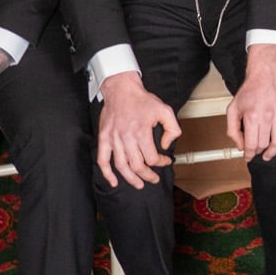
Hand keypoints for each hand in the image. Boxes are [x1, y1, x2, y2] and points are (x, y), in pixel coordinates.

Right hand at [95, 71, 181, 187]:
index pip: (152, 158)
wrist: (121, 89)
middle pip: (137, 166)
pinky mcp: (104, 138)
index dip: (161, 163)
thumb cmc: (142, 100)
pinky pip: (103, 160)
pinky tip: (114, 181)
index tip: (165, 161)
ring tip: (139, 184)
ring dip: (131, 179)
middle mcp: (126, 138)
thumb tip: (166, 145)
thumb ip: (172, 129)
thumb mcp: (165, 110)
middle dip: (148, 175)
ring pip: (121, 166)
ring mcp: (113, 139)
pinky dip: (107, 174)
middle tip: (153, 179)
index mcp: (141, 132)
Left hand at [228, 43, 275, 159]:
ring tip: (268, 154)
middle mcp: (267, 117)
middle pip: (263, 145)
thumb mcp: (233, 107)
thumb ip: (233, 128)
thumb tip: (239, 145)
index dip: (248, 154)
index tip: (248, 157)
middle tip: (256, 151)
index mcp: (252, 117)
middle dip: (258, 151)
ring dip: (271, 152)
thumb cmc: (251, 89)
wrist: (267, 73)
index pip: (251, 145)